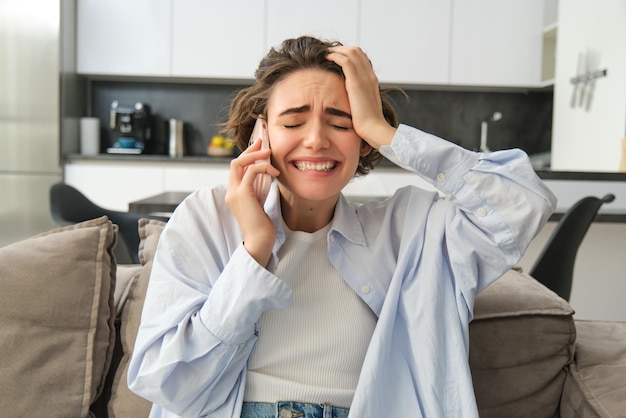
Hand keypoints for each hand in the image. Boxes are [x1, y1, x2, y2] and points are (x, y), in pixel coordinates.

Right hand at [225, 138, 279, 266]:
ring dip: (256, 155)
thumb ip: (258, 188)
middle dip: (249, 150)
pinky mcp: (242, 195)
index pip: (236, 169)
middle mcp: (230, 191)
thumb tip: (266, 174)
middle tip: (263, 143)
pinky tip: (274, 172)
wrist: (259, 240)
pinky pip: (251, 172)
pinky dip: (263, 167)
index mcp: (233, 193)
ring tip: (270, 153)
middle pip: (235, 162)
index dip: (247, 155)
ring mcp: (234, 193)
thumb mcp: (259, 202)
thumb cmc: (262, 224)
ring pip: (239, 163)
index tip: (259, 147)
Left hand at [326, 46, 395, 148]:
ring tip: (326, 53)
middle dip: (342, 49)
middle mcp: (369, 76)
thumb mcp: (363, 106)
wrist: (374, 129)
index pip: (361, 58)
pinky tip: (327, 58)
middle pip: (357, 51)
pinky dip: (335, 56)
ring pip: (351, 52)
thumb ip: (357, 98)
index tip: (337, 56)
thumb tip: (348, 99)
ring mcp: (364, 78)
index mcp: (372, 80)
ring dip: (337, 50)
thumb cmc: (367, 123)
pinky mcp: (356, 83)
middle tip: (329, 52)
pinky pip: (346, 61)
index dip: (348, 53)